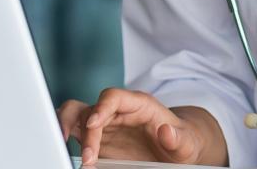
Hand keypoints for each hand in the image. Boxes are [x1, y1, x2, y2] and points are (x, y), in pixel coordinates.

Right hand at [56, 87, 226, 165]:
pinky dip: (70, 143)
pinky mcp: (98, 139)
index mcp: (138, 104)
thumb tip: (166, 131)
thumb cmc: (182, 140)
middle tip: (88, 155)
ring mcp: (105, 125)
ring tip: (81, 159)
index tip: (93, 124)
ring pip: (75, 117)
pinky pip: (75, 134)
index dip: (100, 108)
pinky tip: (77, 159)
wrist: (177, 148)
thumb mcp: (187, 142)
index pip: (112, 97)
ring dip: (69, 134)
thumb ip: (178, 137)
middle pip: (88, 109)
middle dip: (81, 129)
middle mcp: (117, 111)